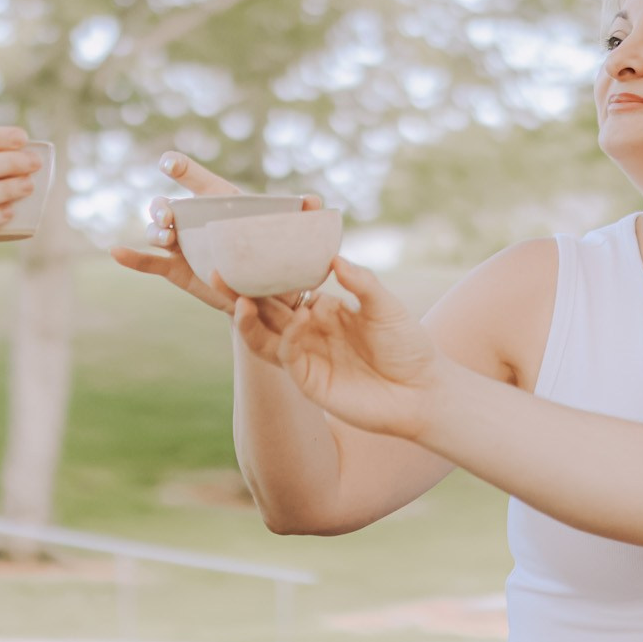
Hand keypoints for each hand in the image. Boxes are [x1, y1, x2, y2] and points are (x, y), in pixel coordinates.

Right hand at [108, 150, 324, 313]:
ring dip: (154, 230)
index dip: (180, 167)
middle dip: (163, 206)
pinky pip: (150, 264)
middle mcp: (196, 221)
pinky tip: (115, 252)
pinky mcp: (177, 270)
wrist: (270, 298)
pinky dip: (132, 259)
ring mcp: (183, 245)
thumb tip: (316, 202)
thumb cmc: (280, 257)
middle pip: (170, 205)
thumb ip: (305, 217)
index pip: (197, 178)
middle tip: (170, 214)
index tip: (169, 163)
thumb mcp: (295, 238)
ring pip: (159, 232)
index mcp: (221, 203)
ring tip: (163, 237)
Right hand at [232, 257, 446, 440]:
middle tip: (218, 273)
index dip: (265, 272)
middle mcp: (308, 332)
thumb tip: (333, 257)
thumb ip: (361, 282)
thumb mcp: (386, 306)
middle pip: (265, 311)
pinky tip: (299, 319)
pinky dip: (289, 337)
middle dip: (240, 293)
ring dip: (248, 321)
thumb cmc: (408, 346)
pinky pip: (290, 357)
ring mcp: (306, 357)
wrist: (424, 391)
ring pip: (265, 337)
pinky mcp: (310, 382)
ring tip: (239, 300)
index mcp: (323, 309)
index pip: (286, 288)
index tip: (245, 250)